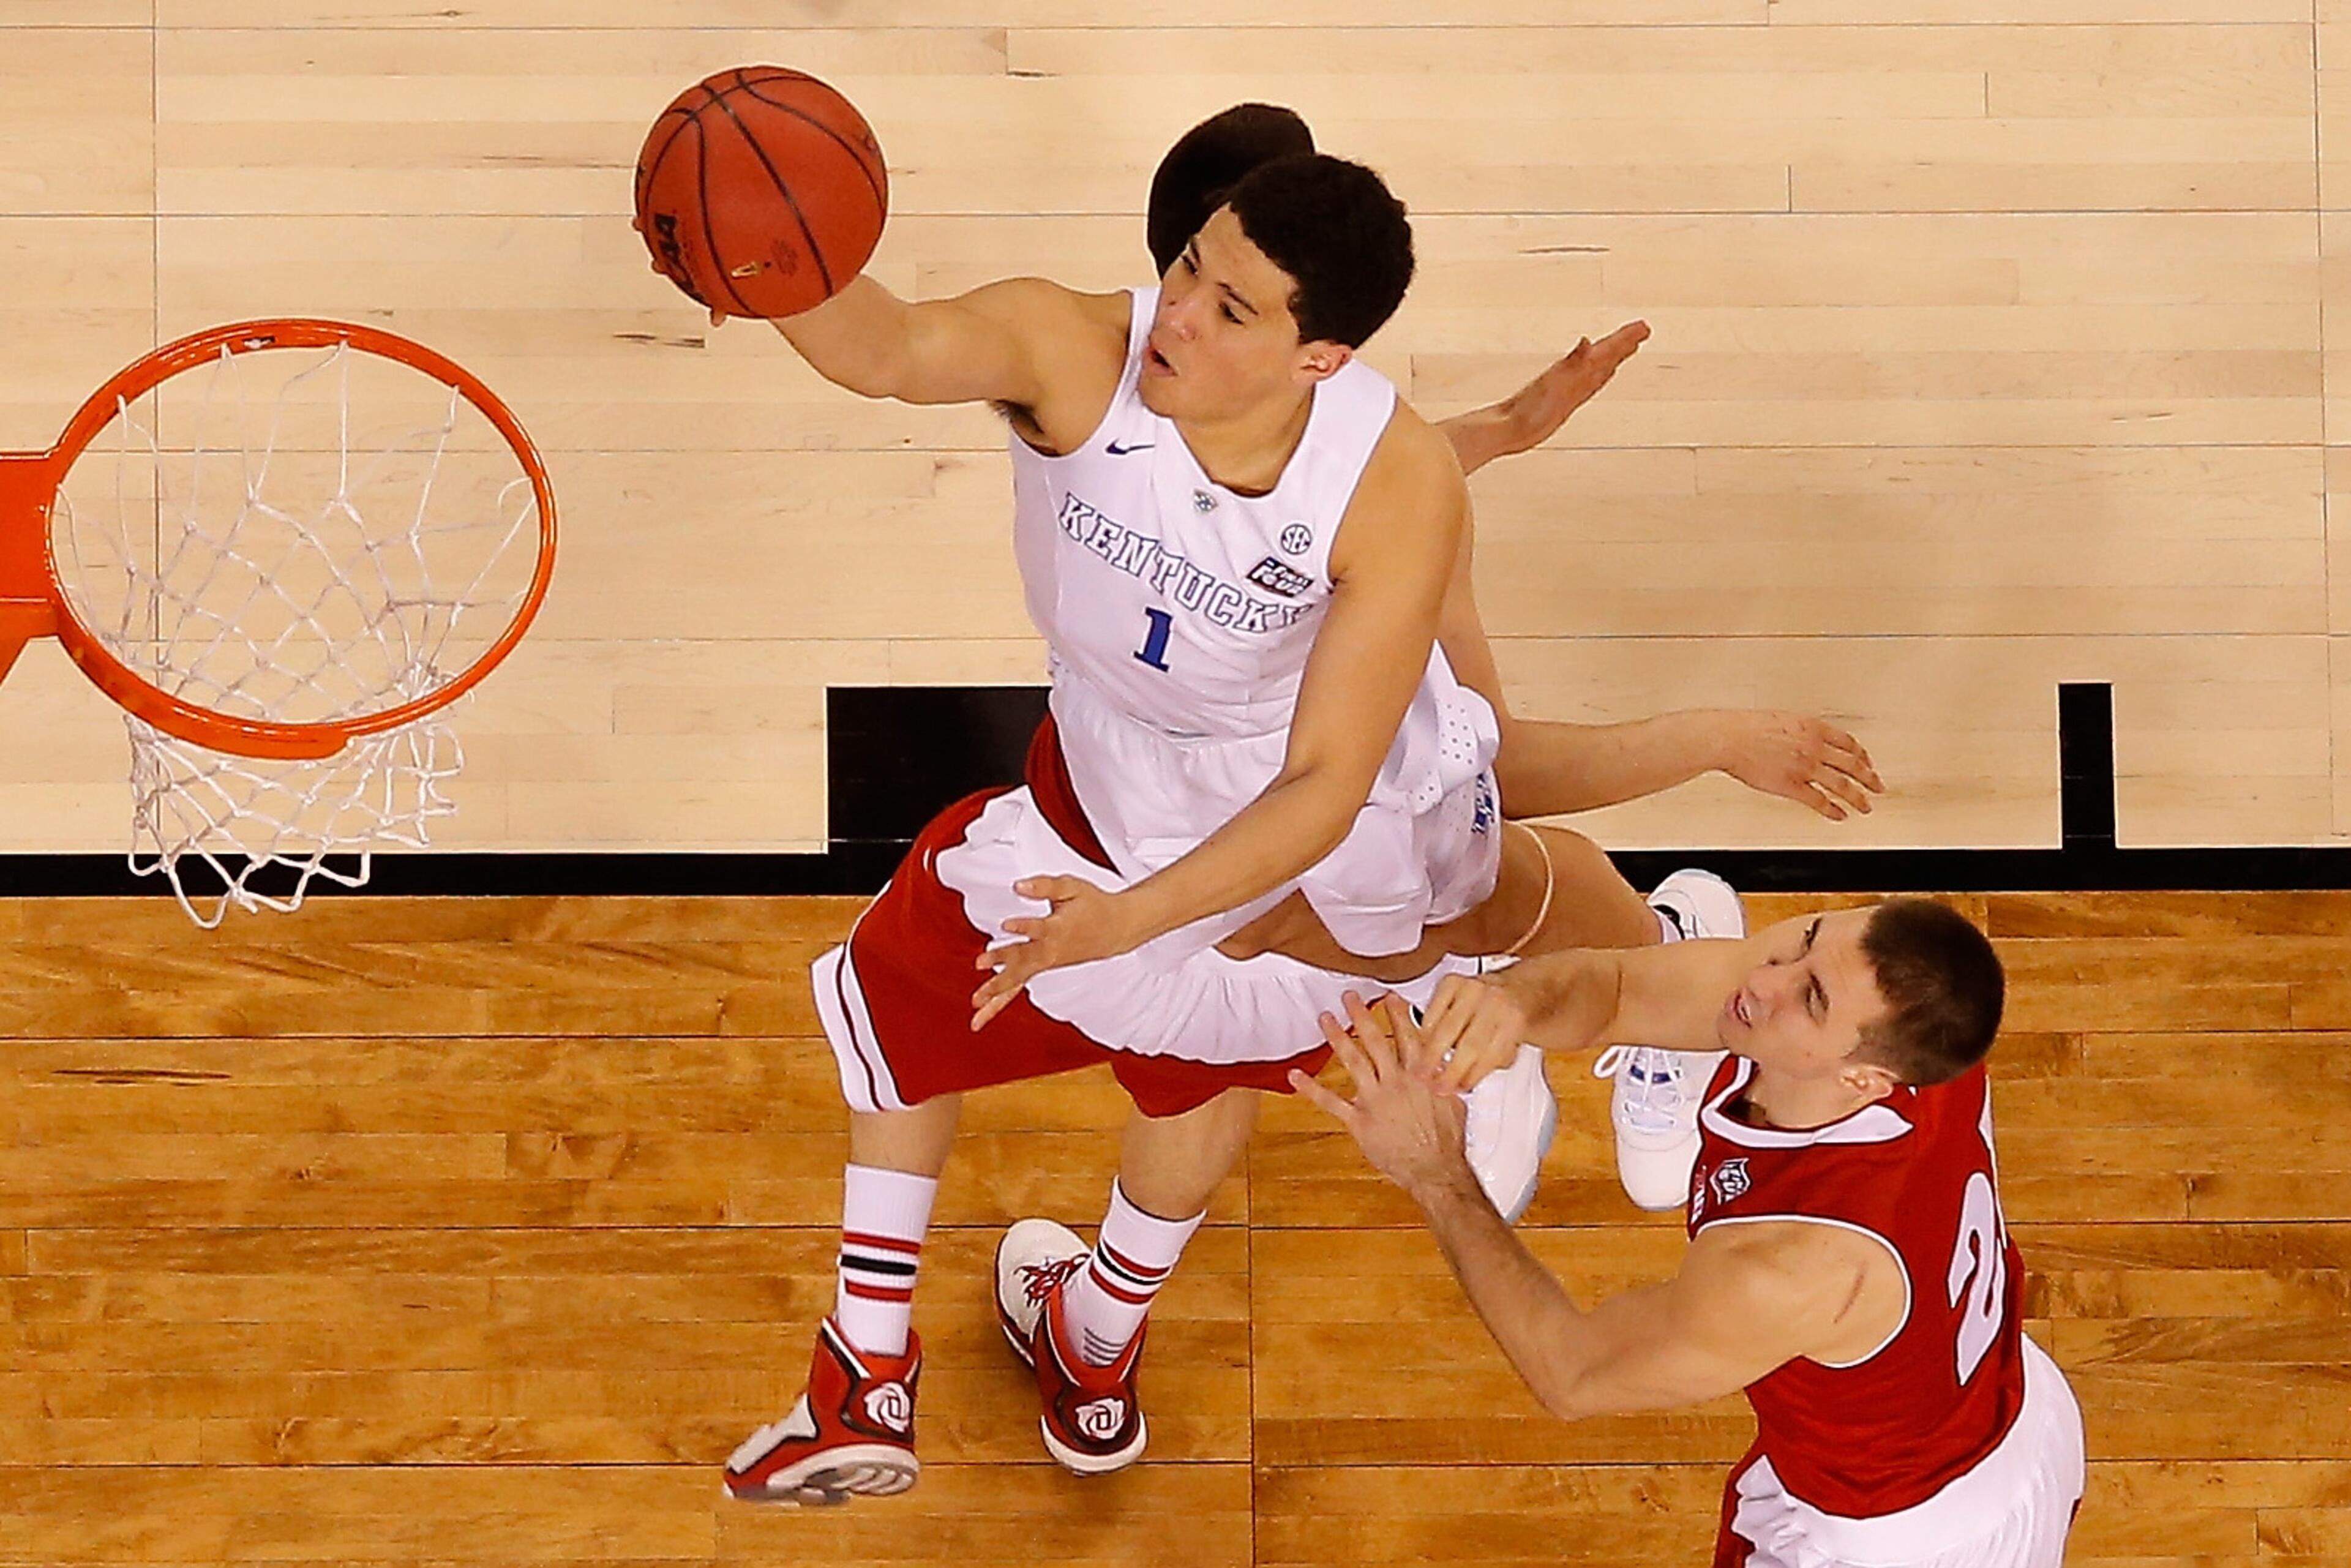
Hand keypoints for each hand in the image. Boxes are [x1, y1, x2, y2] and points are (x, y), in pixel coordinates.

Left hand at [971, 875, 1138, 1030]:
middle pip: (1023, 958)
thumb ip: (1044, 886)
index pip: (1039, 929)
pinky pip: (1018, 986)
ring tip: (975, 1004)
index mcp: (1059, 928)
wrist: (1116, 930)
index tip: (1006, 924)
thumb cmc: (1093, 905)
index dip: (1024, 927)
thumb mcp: (1072, 887)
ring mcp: (1045, 962)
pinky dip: (1000, 1000)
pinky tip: (983, 1010)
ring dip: (996, 992)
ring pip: (1018, 980)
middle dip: (1001, 961)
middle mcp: (1050, 950)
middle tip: (980, 962)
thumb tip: (1018, 886)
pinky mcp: (1042, 967)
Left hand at [1287, 992, 1478, 1204]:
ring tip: (1325, 1019)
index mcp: (1420, 1074)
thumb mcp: (1454, 1098)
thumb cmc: (1446, 1140)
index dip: (1396, 1013)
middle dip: (1361, 1014)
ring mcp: (1375, 1099)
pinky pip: (1331, 1101)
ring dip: (1337, 1037)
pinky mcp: (1360, 1120)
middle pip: (1375, 1040)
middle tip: (1349, 997)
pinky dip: (1311, 1088)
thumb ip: (1441, 1076)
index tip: (1387, 996)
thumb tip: (1440, 1062)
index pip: (1407, 1034)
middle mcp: (1395, 1081)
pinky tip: (1296, 1076)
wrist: (1436, 1169)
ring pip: (1353, 1061)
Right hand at [1415, 972, 1534, 1092]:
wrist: (1516, 986)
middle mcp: (1494, 1001)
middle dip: (1449, 1070)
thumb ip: (1495, 1062)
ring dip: (1432, 1053)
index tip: (1456, 1089)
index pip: (1490, 1055)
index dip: (1470, 1076)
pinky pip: (1432, 1009)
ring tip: (1422, 1070)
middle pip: (1468, 1043)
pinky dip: (1426, 1028)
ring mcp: (1473, 988)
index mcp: (1515, 1021)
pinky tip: (1424, 1043)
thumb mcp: (1517, 1042)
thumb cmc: (1513, 1019)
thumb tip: (1464, 1083)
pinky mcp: (1453, 980)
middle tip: (1435, 1085)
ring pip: (1446, 1027)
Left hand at [1474, 321, 1650, 465]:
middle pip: (1605, 354)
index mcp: (1572, 369)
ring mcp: (1570, 388)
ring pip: (1599, 368)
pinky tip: (1604, 374)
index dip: (1624, 339)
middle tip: (1644, 329)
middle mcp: (1573, 375)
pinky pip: (1590, 386)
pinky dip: (1601, 377)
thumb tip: (1586, 341)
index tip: (1643, 327)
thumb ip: (1572, 363)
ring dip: (1615, 357)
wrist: (1505, 427)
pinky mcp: (1565, 402)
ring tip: (1630, 347)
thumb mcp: (1553, 385)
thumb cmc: (1526, 410)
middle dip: (1624, 342)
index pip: (1605, 349)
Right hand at [1717, 711, 1883, 821]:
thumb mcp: (1784, 720)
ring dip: (1858, 798)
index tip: (1868, 763)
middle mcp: (1815, 748)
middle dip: (1870, 779)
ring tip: (1866, 807)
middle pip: (1853, 765)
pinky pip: (1819, 801)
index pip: (1849, 743)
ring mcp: (1805, 767)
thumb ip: (1802, 731)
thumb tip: (1810, 738)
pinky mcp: (1792, 786)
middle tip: (1878, 787)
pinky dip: (1833, 810)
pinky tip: (1840, 815)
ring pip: (1842, 785)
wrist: (1729, 738)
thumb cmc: (1748, 728)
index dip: (1862, 756)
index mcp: (1814, 728)